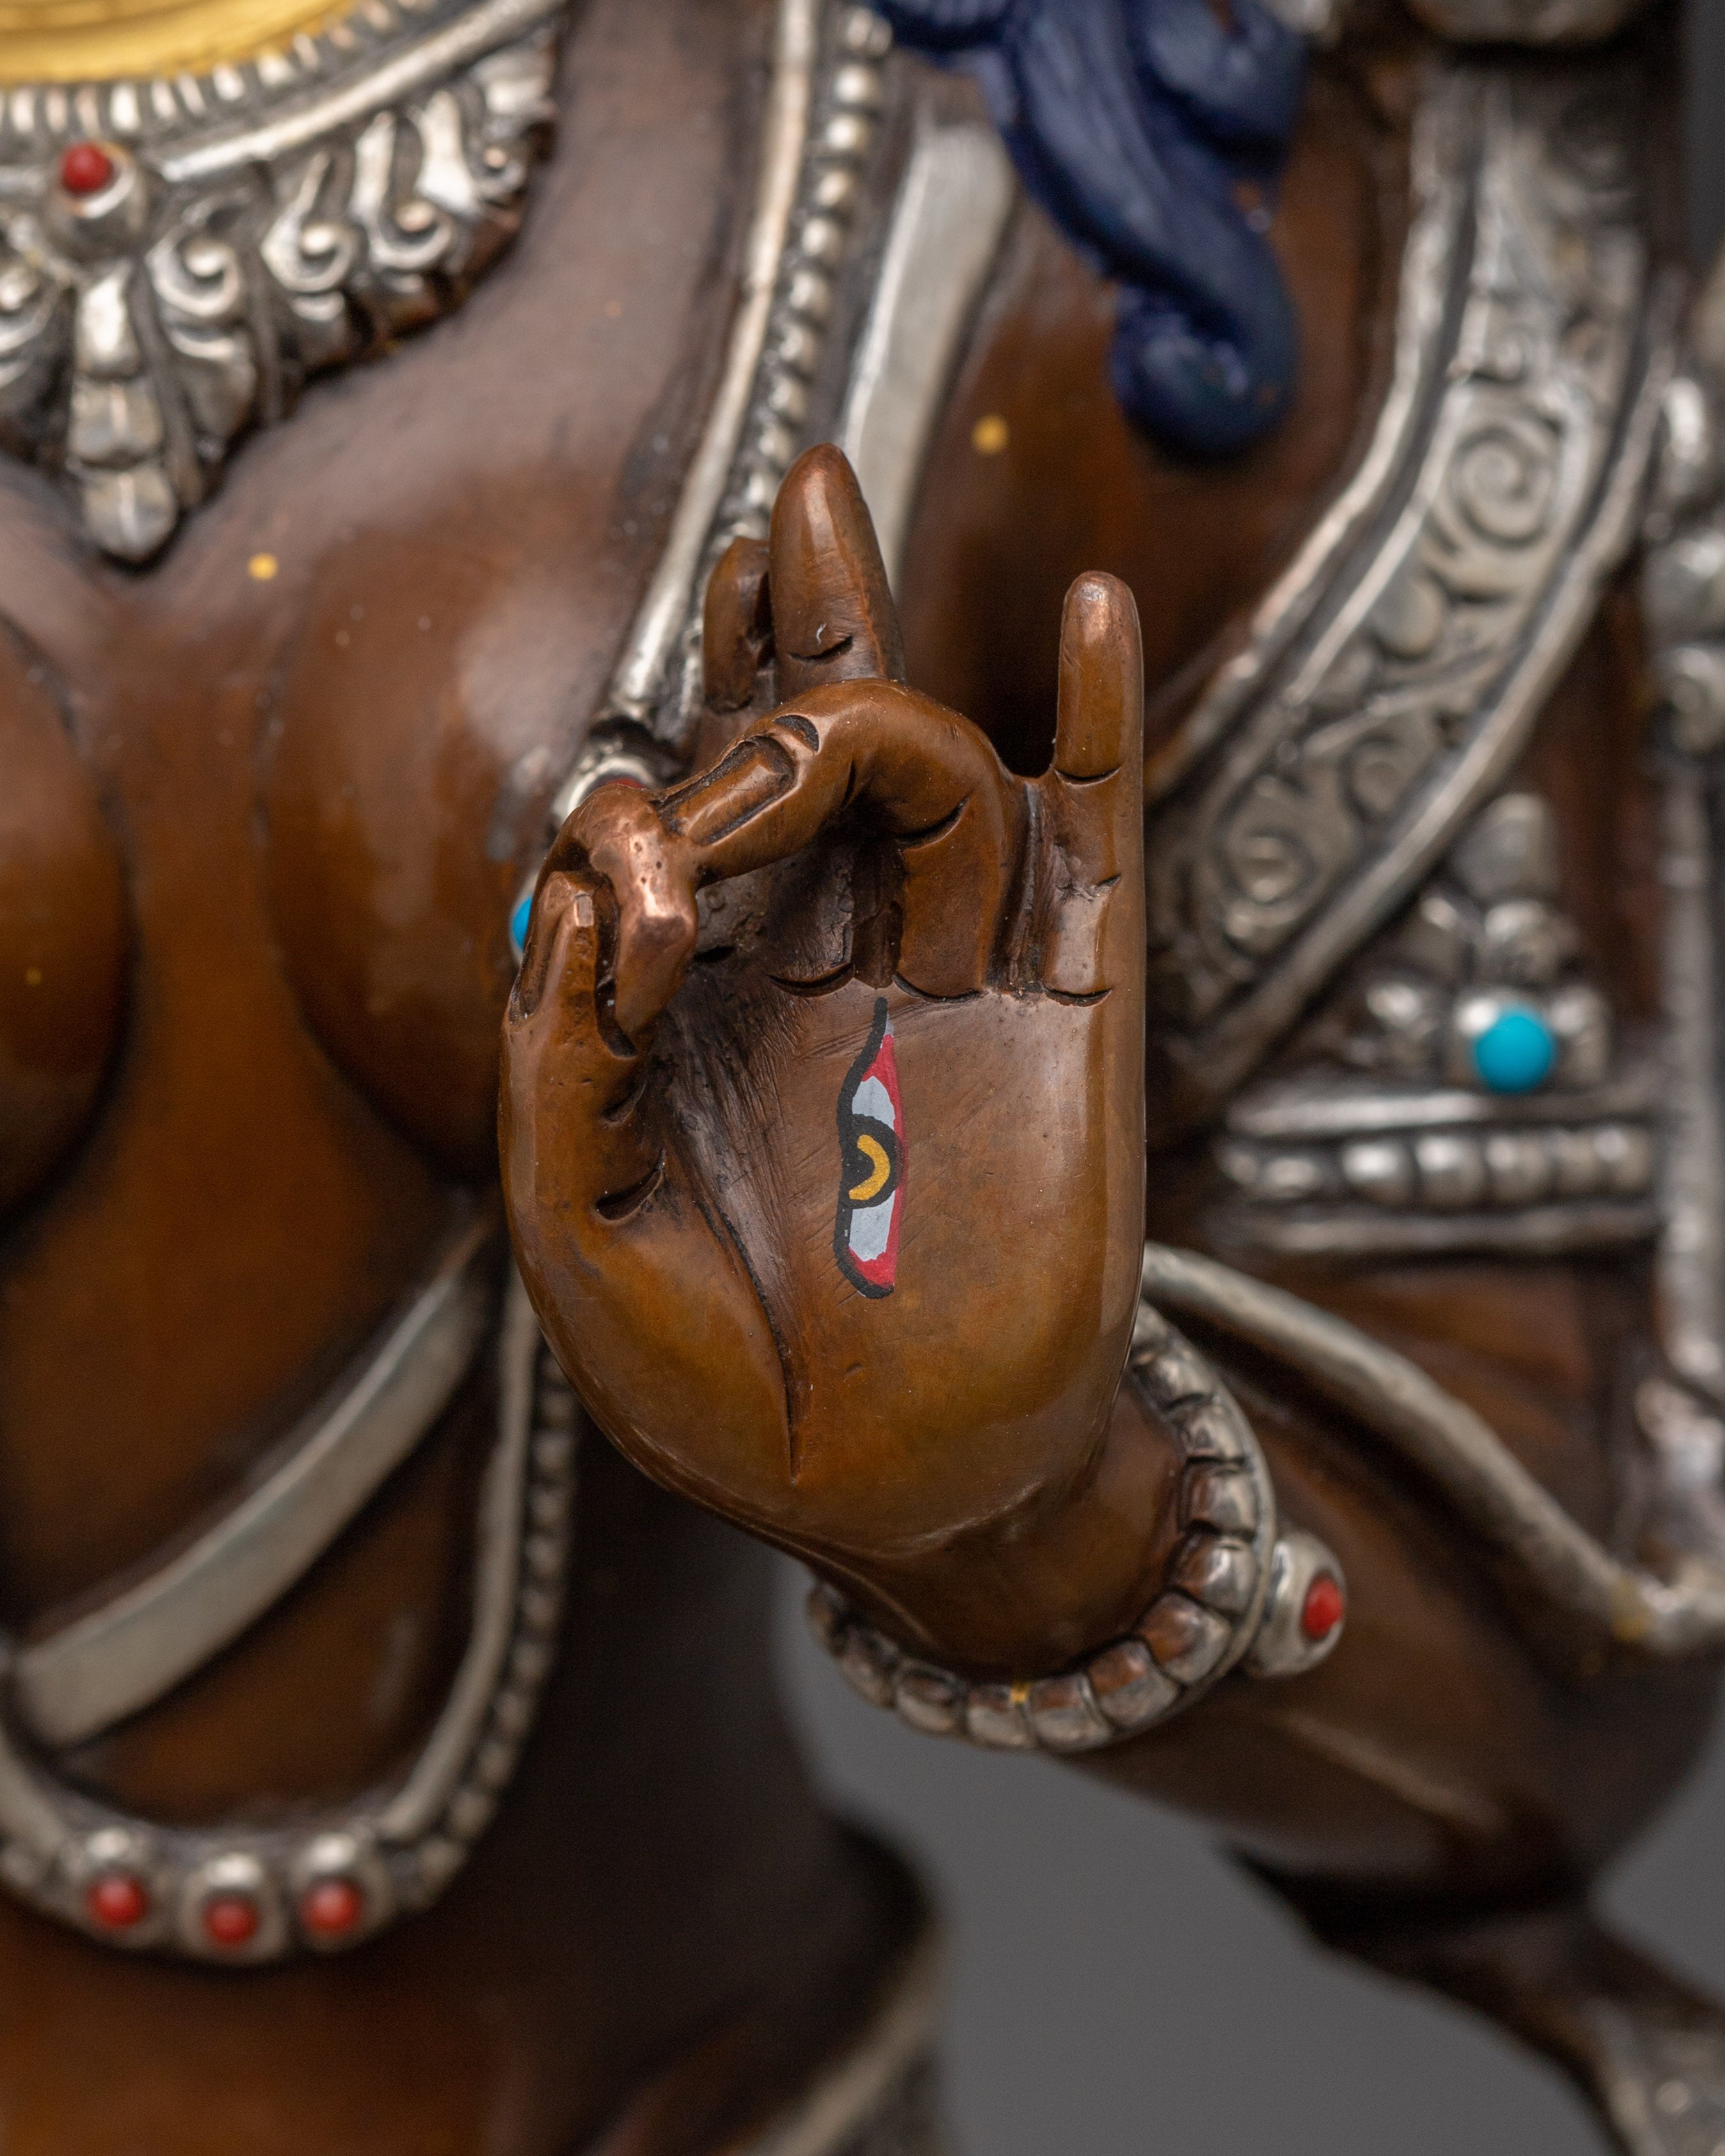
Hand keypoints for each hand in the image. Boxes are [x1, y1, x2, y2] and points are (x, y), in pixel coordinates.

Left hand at [501, 448, 1154, 1670]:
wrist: (898, 1498)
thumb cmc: (721, 1390)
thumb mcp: (579, 1238)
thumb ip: (557, 1060)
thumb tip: (581, 884)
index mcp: (697, 1012)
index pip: (664, 828)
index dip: (637, 815)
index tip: (640, 920)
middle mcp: (823, 971)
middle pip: (811, 743)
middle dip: (791, 609)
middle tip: (787, 512)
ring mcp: (953, 983)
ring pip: (932, 772)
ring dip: (875, 678)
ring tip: (839, 625)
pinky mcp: (1071, 1017)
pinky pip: (1099, 842)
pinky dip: (1102, 724)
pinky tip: (1096, 605)